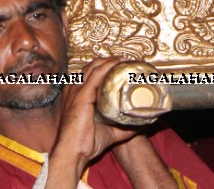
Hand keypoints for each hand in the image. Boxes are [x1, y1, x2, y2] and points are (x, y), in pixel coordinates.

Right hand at [47, 58, 137, 185]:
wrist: (73, 152)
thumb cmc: (85, 144)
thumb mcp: (108, 132)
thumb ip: (122, 127)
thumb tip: (140, 125)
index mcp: (77, 94)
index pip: (91, 73)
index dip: (106, 67)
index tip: (122, 66)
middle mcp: (74, 89)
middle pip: (93, 66)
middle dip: (110, 61)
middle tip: (127, 62)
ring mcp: (76, 90)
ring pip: (95, 67)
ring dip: (111, 61)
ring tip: (126, 61)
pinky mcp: (82, 95)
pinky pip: (96, 75)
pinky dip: (108, 67)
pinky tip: (118, 64)